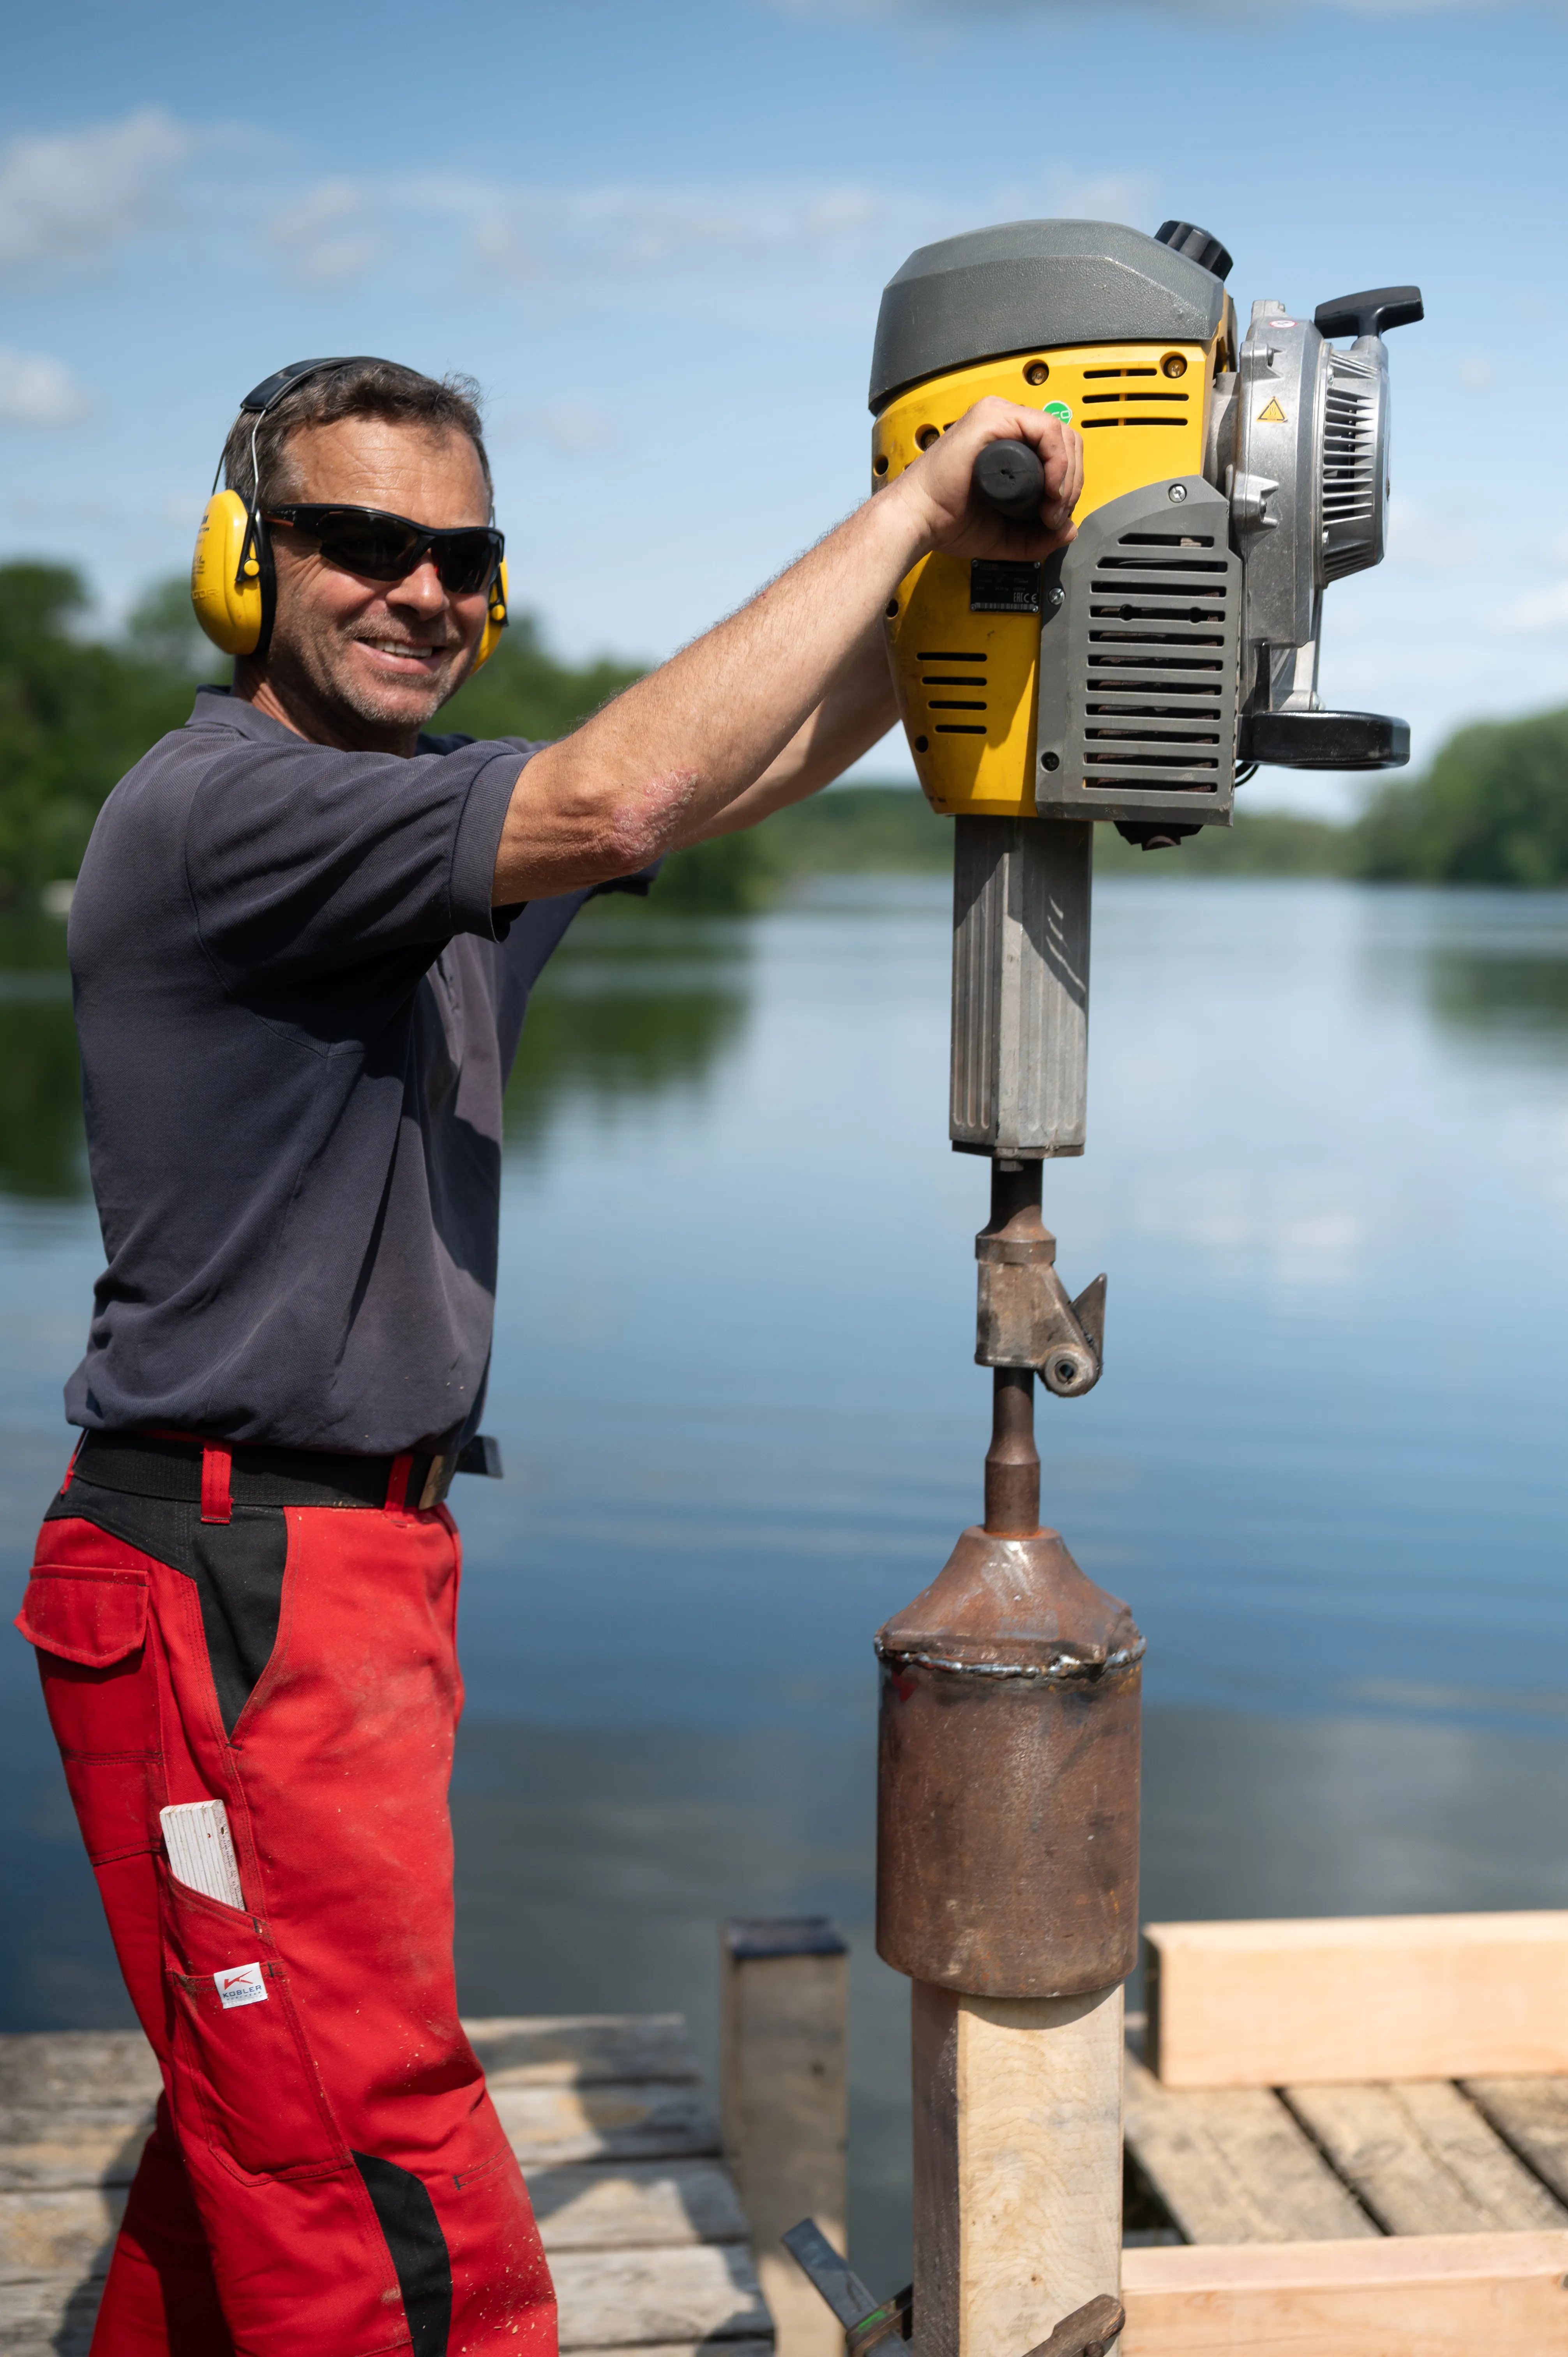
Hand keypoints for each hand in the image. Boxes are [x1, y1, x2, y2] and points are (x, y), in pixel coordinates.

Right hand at [887, 396, 1083, 561]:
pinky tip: (1049, 489)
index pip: (1059, 450)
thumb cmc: (947, 521)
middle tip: (1056, 515)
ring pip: (1061, 433)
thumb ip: (1039, 537)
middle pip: (1066, 440)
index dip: (1070, 484)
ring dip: (1068, 476)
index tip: (1056, 517)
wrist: (918, 521)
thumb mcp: (1006, 535)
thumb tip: (1070, 529)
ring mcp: (999, 417)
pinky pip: (1046, 430)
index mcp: (1008, 443)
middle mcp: (1005, 424)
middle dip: (1073, 483)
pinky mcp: (994, 418)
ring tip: (1051, 508)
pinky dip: (1057, 463)